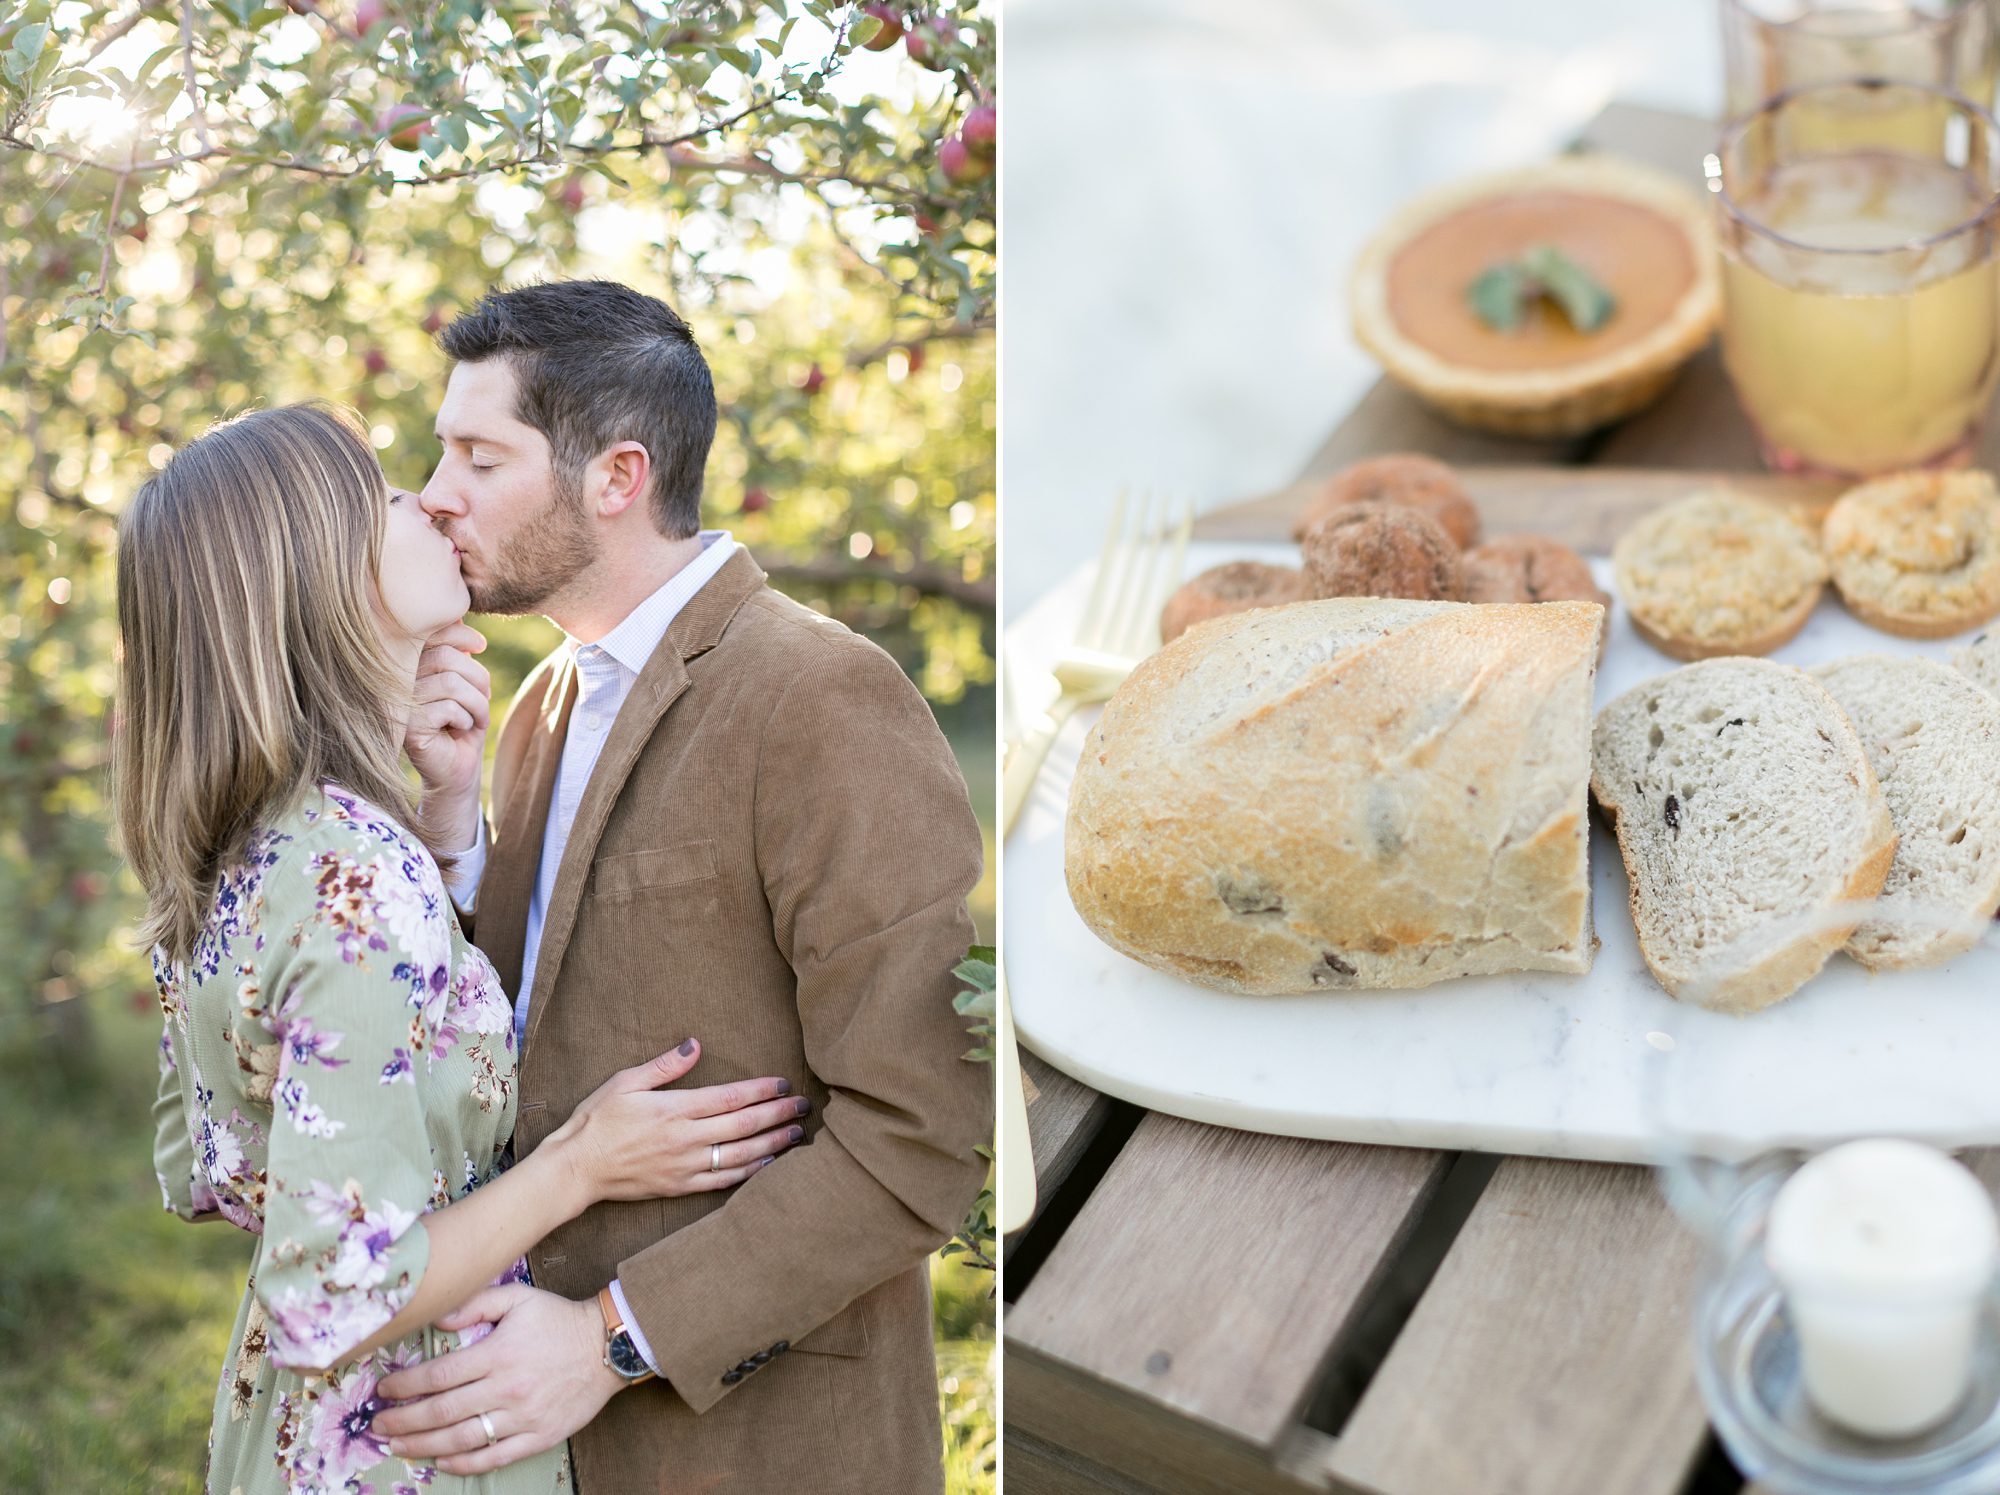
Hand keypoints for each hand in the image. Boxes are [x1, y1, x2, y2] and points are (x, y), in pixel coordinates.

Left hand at [375, 1285, 615, 1474]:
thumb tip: (436, 1320)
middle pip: (442, 1411)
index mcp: (499, 1353)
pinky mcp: (538, 1436)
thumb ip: (476, 1303)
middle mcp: (507, 1388)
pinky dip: (465, 1462)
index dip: (406, 1386)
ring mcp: (522, 1416)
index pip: (439, 1376)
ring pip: (463, 1438)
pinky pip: (495, 1456)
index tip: (384, 1390)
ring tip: (398, 1446)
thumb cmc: (559, 1320)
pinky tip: (442, 1461)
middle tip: (378, 1425)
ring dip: (424, 1446)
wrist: (607, 1346)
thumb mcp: (519, 1298)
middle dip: (404, 1420)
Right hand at [405, 621, 490, 830]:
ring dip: (477, 701)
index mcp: (404, 662)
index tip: (481, 646)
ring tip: (479, 715)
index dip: (462, 634)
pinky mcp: (406, 727)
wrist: (456, 767)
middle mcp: (394, 680)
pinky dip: (466, 718)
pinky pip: (448, 708)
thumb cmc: (460, 719)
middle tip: (485, 695)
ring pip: (450, 682)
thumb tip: (459, 610)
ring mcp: (397, 704)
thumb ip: (456, 648)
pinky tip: (462, 728)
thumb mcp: (463, 679)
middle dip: (477, 676)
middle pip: (445, 657)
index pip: (429, 631)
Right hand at [552, 1038, 808, 1200]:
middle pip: (744, 1125)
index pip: (731, 1097)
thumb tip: (694, 1045)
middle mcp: (686, 1138)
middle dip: (778, 1114)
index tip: (783, 1083)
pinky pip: (724, 1181)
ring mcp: (685, 1166)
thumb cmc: (597, 1120)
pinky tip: (768, 1164)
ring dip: (772, 1143)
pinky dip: (750, 1172)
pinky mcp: (680, 1186)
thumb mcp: (625, 1082)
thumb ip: (664, 1065)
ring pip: (741, 1154)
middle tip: (803, 1106)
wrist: (577, 1168)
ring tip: (796, 1133)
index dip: (762, 1090)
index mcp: (675, 1109)